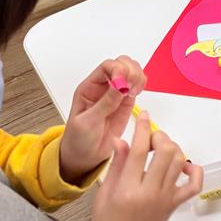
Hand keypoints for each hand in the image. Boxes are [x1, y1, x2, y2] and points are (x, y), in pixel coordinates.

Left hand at [60, 57, 145, 184]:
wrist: (85, 156)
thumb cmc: (79, 140)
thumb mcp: (88, 122)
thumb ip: (105, 103)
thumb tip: (120, 85)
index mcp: (89, 88)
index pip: (106, 67)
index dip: (117, 69)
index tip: (123, 82)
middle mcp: (103, 86)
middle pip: (122, 63)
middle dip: (131, 70)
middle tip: (132, 86)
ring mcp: (116, 93)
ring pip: (132, 71)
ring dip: (138, 76)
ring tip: (135, 91)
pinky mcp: (127, 101)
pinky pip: (137, 84)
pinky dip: (142, 84)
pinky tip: (137, 93)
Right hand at [88, 113, 202, 220]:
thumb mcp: (104, 192)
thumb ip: (116, 164)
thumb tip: (121, 139)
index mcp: (127, 188)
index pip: (137, 150)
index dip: (142, 128)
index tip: (144, 116)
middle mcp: (149, 192)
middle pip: (165, 151)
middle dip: (160, 137)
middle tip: (150, 139)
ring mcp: (166, 198)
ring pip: (179, 161)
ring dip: (173, 149)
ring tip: (161, 150)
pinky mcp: (176, 204)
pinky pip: (194, 184)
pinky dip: (193, 170)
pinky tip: (182, 166)